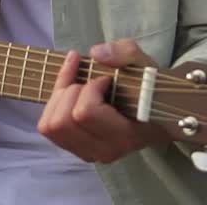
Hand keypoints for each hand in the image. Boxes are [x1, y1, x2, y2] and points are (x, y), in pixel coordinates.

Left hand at [38, 38, 171, 163]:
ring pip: (49, 125)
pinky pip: (47, 127)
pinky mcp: (75, 148)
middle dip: (72, 91)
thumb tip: (95, 53)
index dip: (90, 87)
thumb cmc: (151, 91)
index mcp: (124, 136)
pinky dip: (53, 103)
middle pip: (62, 120)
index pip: (85, 113)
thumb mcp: (146, 65)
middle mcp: (103, 150)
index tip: (107, 79)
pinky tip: (69, 89)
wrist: (159, 116)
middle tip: (91, 83)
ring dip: (60, 97)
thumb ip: (126, 54)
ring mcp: (87, 152)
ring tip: (79, 85)